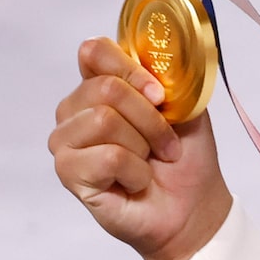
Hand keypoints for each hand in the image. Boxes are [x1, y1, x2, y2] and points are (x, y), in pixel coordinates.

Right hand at [49, 36, 232, 259]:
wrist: (192, 207)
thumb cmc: (185, 158)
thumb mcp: (184, 105)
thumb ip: (165, 74)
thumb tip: (155, 54)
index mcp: (98, 85)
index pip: (93, 52)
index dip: (131, 70)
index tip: (160, 96)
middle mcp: (75, 110)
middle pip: (105, 88)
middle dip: (149, 119)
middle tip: (164, 144)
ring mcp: (66, 141)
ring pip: (104, 120)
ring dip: (143, 145)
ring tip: (149, 163)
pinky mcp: (69, 173)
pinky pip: (106, 156)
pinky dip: (135, 172)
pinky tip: (135, 182)